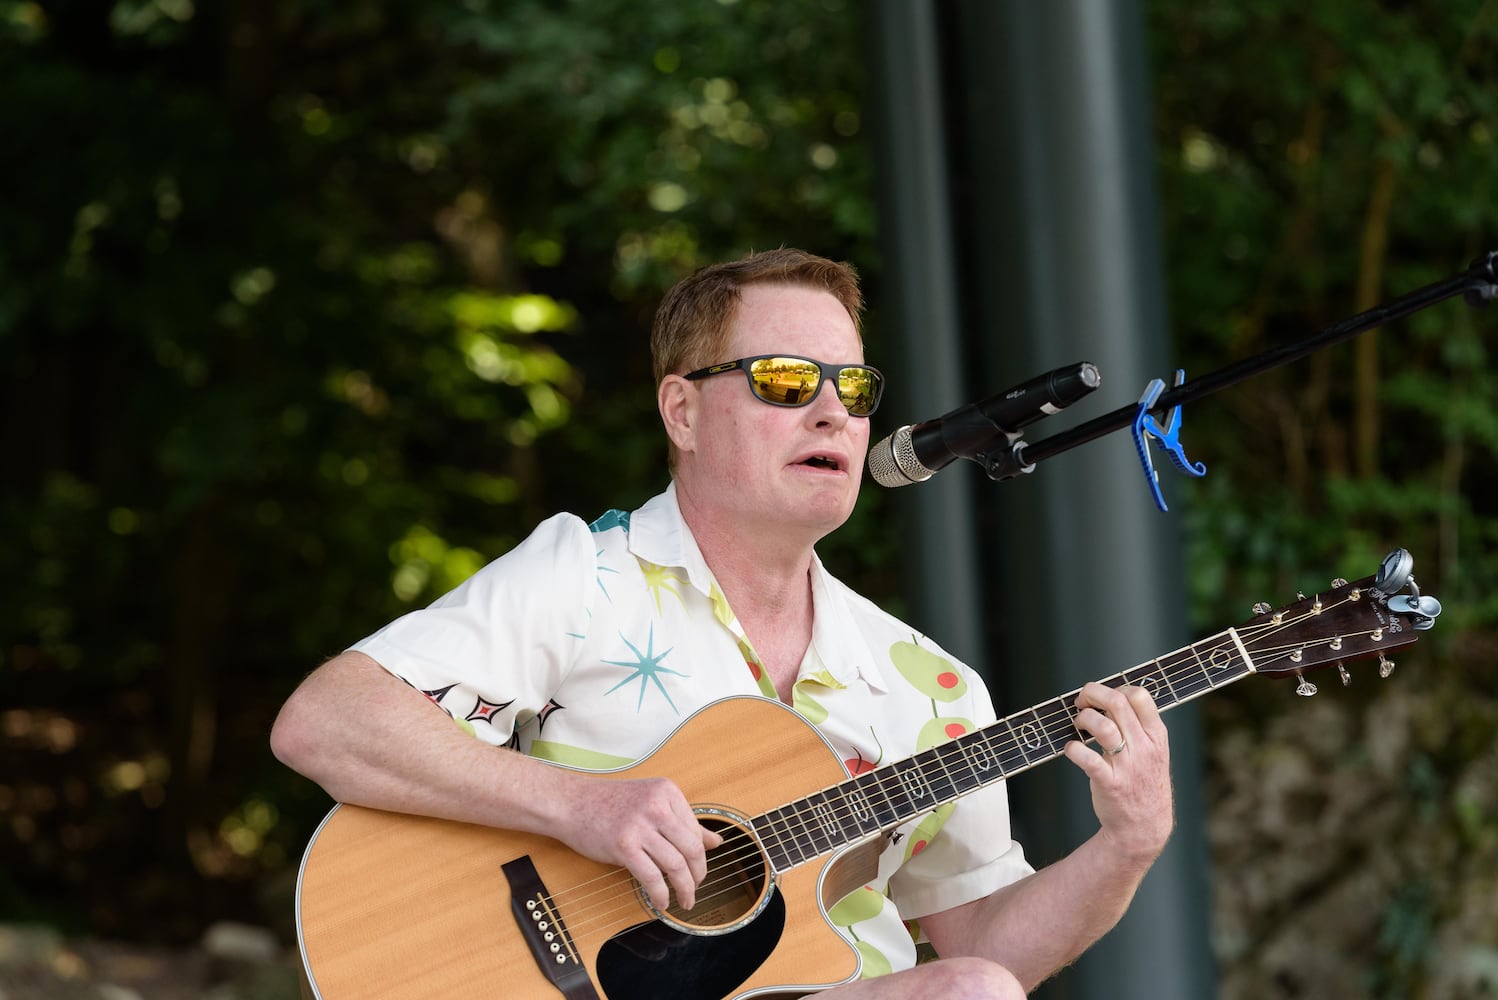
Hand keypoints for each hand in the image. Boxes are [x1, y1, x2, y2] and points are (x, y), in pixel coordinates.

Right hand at [554, 773, 722, 911]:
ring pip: (676, 865)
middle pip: (691, 849)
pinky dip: (661, 894)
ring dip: (684, 889)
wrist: (570, 803)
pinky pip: (651, 876)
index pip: (695, 829)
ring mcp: (640, 825)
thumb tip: (717, 842)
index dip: (700, 855)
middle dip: (698, 875)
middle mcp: (656, 806)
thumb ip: (683, 822)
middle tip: (695, 889)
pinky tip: (662, 902)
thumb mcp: (650, 804)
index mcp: (667, 791)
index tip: (698, 870)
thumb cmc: (609, 804)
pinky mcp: (624, 845)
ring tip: (684, 900)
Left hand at [1062, 682, 1173, 864]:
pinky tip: (1071, 749)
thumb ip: (1137, 727)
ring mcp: (1127, 766)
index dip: (1114, 688)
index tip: (1100, 698)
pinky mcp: (1109, 783)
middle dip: (1092, 693)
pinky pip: (1086, 758)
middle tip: (1081, 702)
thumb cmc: (1143, 784)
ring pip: (1102, 725)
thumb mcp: (1153, 752)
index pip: (1139, 695)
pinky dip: (1073, 749)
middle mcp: (1144, 748)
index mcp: (1156, 736)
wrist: (1145, 828)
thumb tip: (1109, 698)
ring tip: (1078, 725)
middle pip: (1117, 702)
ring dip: (1083, 719)